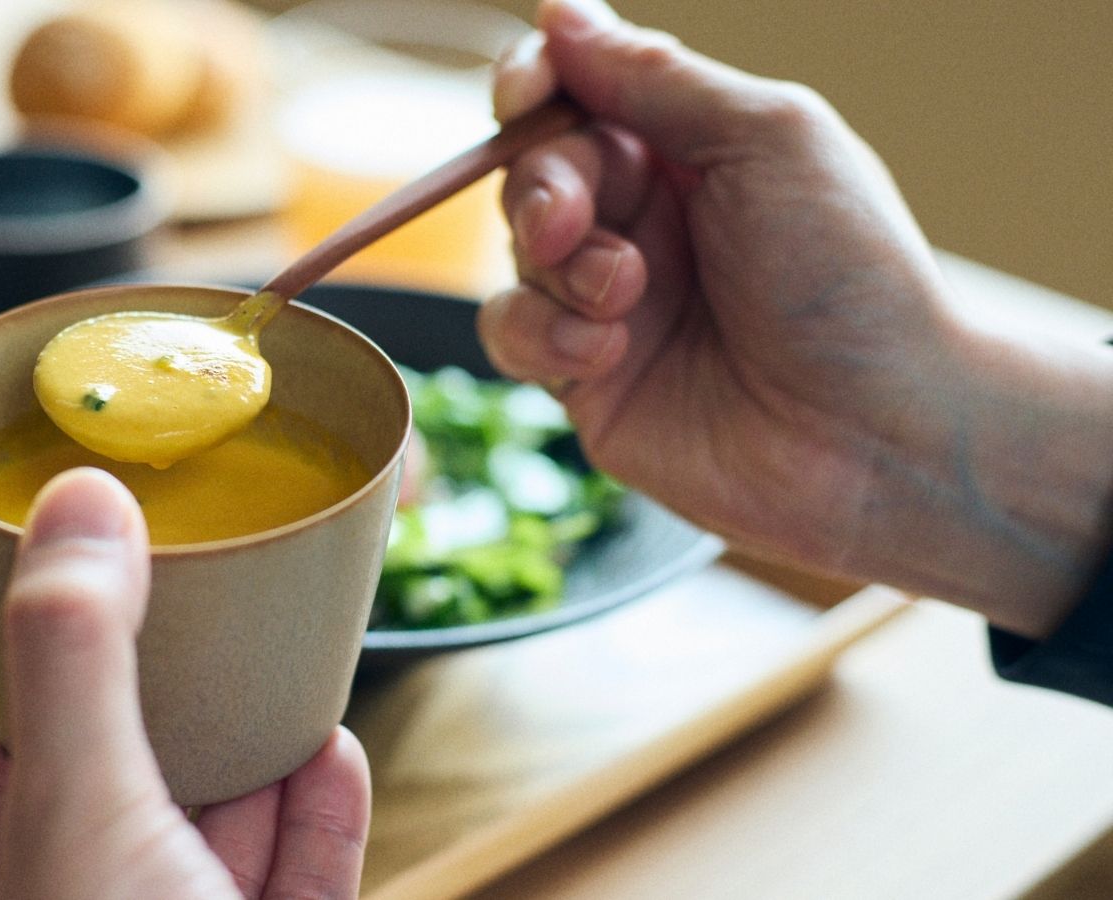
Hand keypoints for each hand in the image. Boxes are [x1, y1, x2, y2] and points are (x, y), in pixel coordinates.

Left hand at [0, 469, 370, 898]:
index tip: (101, 582)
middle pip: (135, 781)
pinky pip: (304, 879)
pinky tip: (333, 748)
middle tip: (208, 601)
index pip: (16, 758)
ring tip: (278, 654)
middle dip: (177, 695)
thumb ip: (75, 657)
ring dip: (259, 742)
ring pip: (226, 830)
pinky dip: (322, 814)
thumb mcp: (76, 806)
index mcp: (0, 890)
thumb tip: (78, 502)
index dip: (60, 665)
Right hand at [483, 0, 1112, 632]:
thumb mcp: (764, 139)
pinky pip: (510, 333)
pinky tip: (605, 352)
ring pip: (516, 251)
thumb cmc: (848, 278)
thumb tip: (560, 14)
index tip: (528, 93)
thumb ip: (655, 77)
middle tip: (574, 219)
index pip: (580, 91)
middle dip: (544, 184)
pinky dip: (542, 333)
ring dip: (556, 265)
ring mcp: (611, 301)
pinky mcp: (585, 379)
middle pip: (535, 167)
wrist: (874, 433)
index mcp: (691, 148)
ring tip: (626, 294)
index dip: (535, 82)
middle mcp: (646, 219)